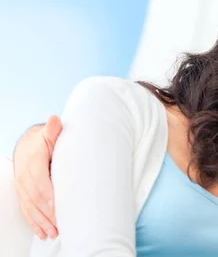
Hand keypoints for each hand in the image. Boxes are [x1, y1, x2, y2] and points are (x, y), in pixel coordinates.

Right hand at [13, 115, 61, 238]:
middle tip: (59, 225)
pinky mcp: (23, 194)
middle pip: (36, 198)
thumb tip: (54, 120)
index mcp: (34, 162)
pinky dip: (34, 223)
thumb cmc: (44, 140)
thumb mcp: (49, 133)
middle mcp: (25, 176)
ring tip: (53, 233)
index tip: (56, 205)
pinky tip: (42, 233)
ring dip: (42, 222)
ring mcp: (23, 187)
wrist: (27, 145)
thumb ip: (52, 129)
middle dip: (47, 213)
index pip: (39, 180)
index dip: (47, 194)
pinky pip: (26, 210)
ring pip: (31, 207)